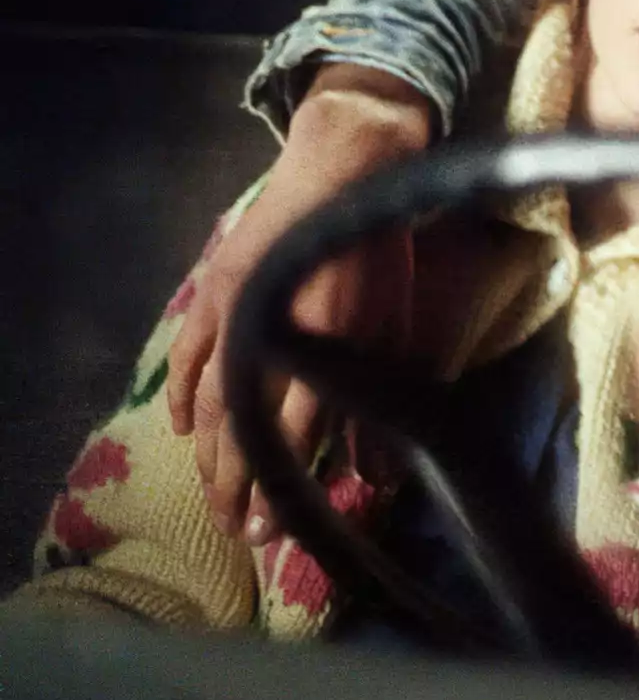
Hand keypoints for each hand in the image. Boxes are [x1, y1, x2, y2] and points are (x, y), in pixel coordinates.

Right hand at [166, 64, 429, 543]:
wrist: (345, 168)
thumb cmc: (379, 251)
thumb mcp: (394, 326)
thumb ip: (378, 400)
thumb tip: (378, 477)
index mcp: (324, 344)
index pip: (291, 437)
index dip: (278, 489)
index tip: (272, 529)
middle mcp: (270, 333)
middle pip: (240, 431)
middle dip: (238, 488)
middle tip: (242, 531)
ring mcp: (232, 311)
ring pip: (206, 404)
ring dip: (209, 458)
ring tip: (218, 496)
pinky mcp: (212, 290)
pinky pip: (186, 358)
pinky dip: (183, 400)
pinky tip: (186, 433)